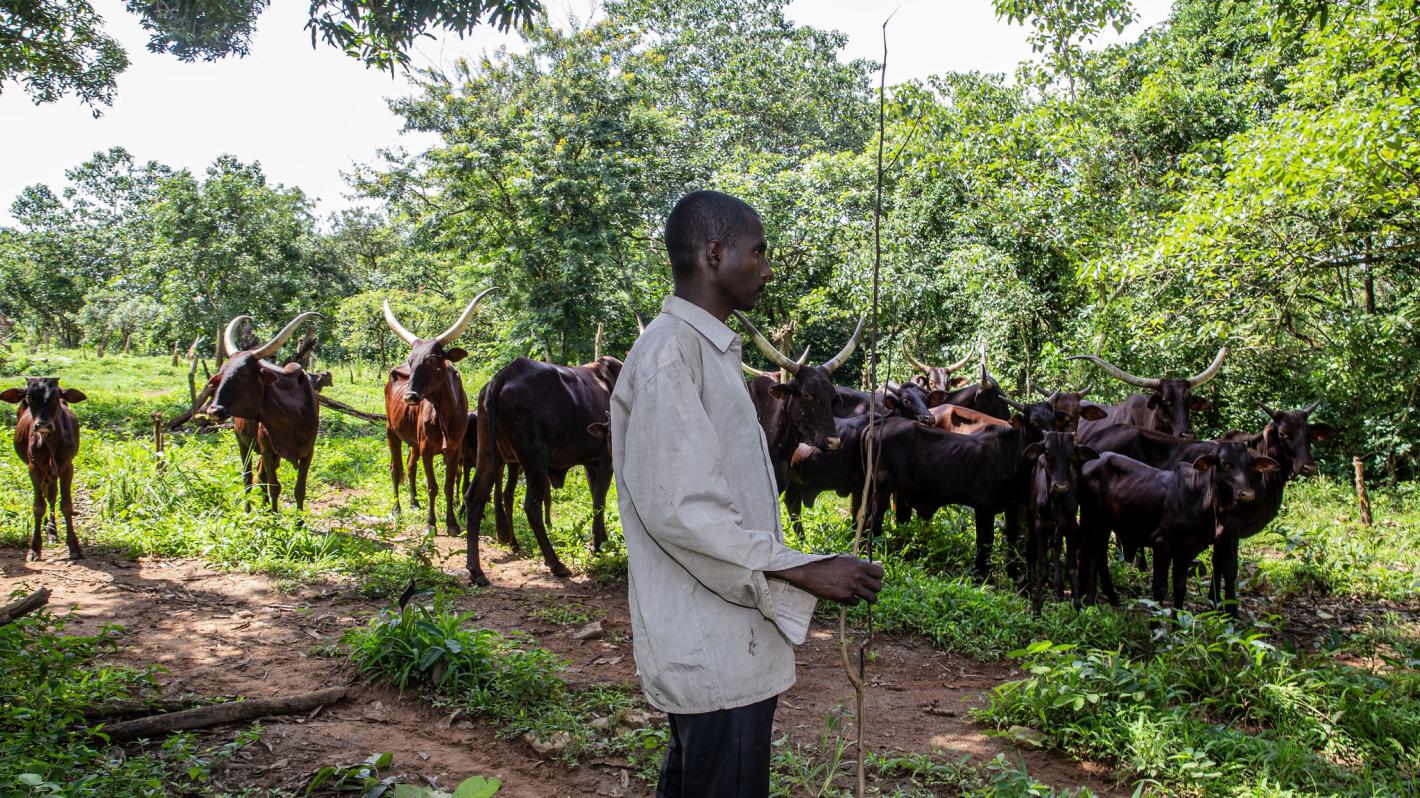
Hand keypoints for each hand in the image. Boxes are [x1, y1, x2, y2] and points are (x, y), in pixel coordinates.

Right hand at [768, 556, 883, 605]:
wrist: (811, 573)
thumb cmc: (829, 564)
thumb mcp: (846, 560)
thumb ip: (861, 564)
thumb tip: (876, 568)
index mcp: (859, 564)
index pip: (880, 573)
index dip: (877, 577)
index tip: (873, 579)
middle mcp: (858, 576)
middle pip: (878, 587)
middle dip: (874, 589)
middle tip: (868, 589)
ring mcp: (852, 587)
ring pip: (872, 598)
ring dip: (868, 598)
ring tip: (864, 597)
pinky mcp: (845, 597)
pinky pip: (856, 603)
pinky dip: (853, 601)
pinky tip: (847, 596)